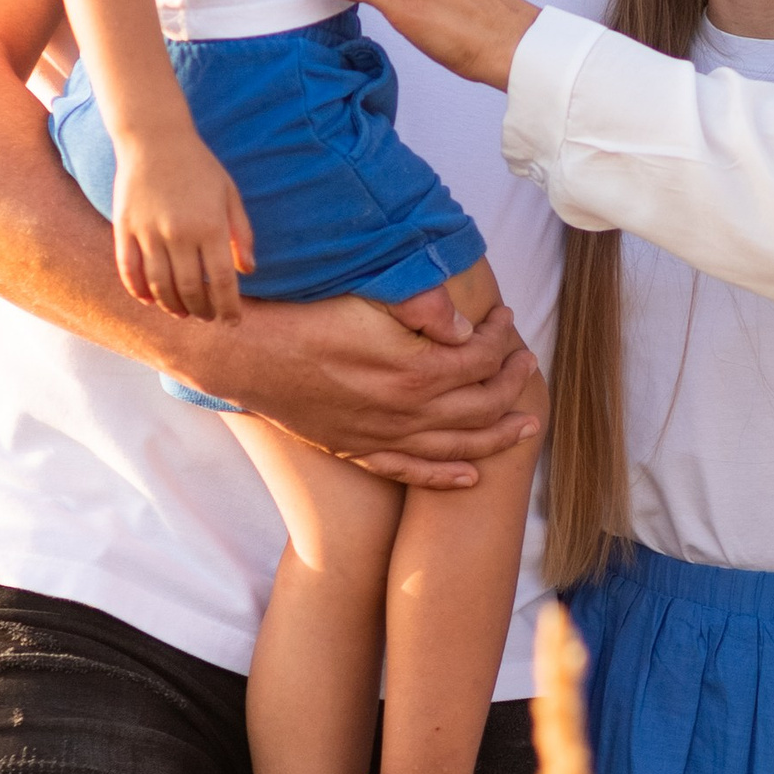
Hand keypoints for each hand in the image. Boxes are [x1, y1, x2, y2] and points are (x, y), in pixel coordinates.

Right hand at [112, 122, 254, 321]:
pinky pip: (129, 270)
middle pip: (190, 290)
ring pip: (159, 286)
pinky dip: (139, 291)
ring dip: (172, 306)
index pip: (221, 282)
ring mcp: (148, 232)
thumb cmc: (199, 167)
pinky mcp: (124, 228)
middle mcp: (179, 233)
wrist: (154, 138)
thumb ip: (241, 233)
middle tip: (207, 318)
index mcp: (210, 226)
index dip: (228, 308)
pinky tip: (150, 300)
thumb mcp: (229, 194)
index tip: (232, 322)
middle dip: (201, 311)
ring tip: (182, 312)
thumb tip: (248, 271)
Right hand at [184, 291, 541, 486]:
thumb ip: (425, 308)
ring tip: (527, 423)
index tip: (507, 318)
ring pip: (458, 446)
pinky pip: (414, 472)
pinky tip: (472, 475)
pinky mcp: (358, 449)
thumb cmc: (306, 316)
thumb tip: (466, 325)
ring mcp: (383, 436)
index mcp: (416, 370)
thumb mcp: (369, 297)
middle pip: (482, 405)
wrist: (246, 354)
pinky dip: (448, 476)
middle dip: (513, 383)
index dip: (502, 336)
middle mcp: (406, 412)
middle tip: (527, 363)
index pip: (481, 356)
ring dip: (499, 435)